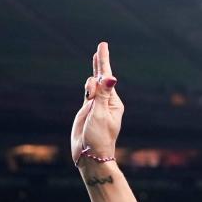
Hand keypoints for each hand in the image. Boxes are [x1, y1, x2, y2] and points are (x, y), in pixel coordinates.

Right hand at [70, 42, 123, 164]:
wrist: (90, 155)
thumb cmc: (98, 137)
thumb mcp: (100, 114)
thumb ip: (102, 95)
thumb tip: (111, 78)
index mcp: (114, 102)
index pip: (107, 78)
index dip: (103, 61)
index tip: (102, 45)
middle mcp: (107, 102)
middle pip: (102, 78)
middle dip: (100, 62)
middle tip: (101, 46)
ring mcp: (97, 105)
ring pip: (92, 86)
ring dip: (90, 84)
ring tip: (90, 98)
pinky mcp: (88, 110)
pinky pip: (88, 94)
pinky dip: (88, 87)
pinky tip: (89, 85)